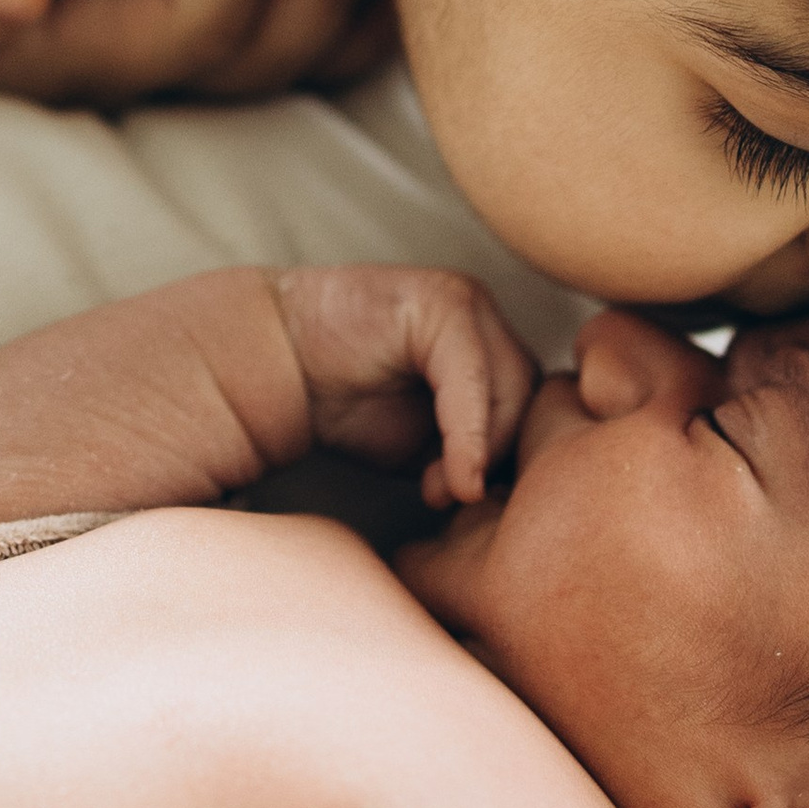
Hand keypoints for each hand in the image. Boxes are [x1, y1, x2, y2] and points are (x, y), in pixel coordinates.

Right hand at [272, 265, 540, 506]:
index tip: (470, 505)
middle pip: (528, 397)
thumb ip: (468, 457)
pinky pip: (471, 378)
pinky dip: (469, 434)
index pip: (531, 409)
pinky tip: (455, 477)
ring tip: (444, 489)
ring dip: (484, 450)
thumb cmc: (346, 406)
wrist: (277, 364)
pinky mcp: (444, 303)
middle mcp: (487, 317)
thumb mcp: (423, 444)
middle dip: (499, 457)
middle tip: (454, 498)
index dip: (509, 463)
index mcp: (490, 345)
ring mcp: (469, 302)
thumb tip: (511, 496)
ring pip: (511, 388)